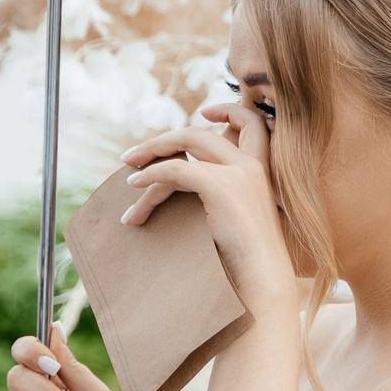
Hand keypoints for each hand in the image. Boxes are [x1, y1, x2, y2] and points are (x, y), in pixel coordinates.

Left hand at [118, 103, 300, 315]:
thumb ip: (220, 196)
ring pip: (184, 147)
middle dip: (162, 141)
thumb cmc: (246, 261)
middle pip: (200, 134)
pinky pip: (176, 170)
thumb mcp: (235, 219)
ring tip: (127, 183)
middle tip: (132, 157)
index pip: (253, 123)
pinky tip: (136, 188)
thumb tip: (183, 189)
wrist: (262, 281)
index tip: (207, 110)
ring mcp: (239, 173)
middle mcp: (253, 165)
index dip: (229, 110)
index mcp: (262, 170)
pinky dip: (151, 175)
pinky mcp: (221, 186)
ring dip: (149, 161)